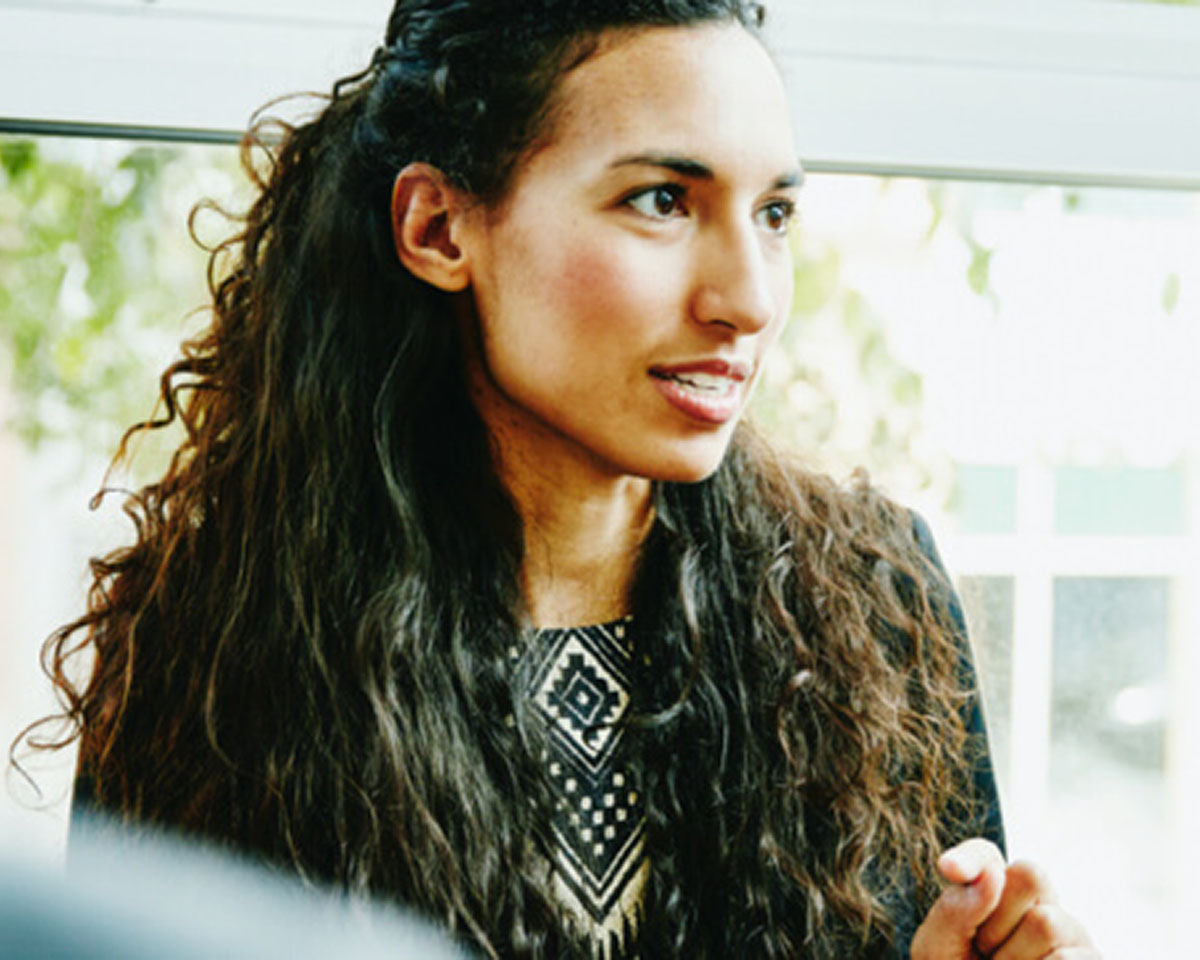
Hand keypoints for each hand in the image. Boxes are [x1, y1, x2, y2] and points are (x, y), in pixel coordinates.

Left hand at [910, 838, 1098, 958]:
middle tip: (985, 954)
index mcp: (995, 894)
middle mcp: (1040, 905)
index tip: (948, 871)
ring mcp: (1072, 937)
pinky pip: (1066, 959)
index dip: (971, 858)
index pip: (986, 855)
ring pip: (1048, 921)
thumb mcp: (938, 951)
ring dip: (1014, 958)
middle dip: (997, 917)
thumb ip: (955, 910)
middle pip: (1031, 873)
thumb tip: (992, 875)